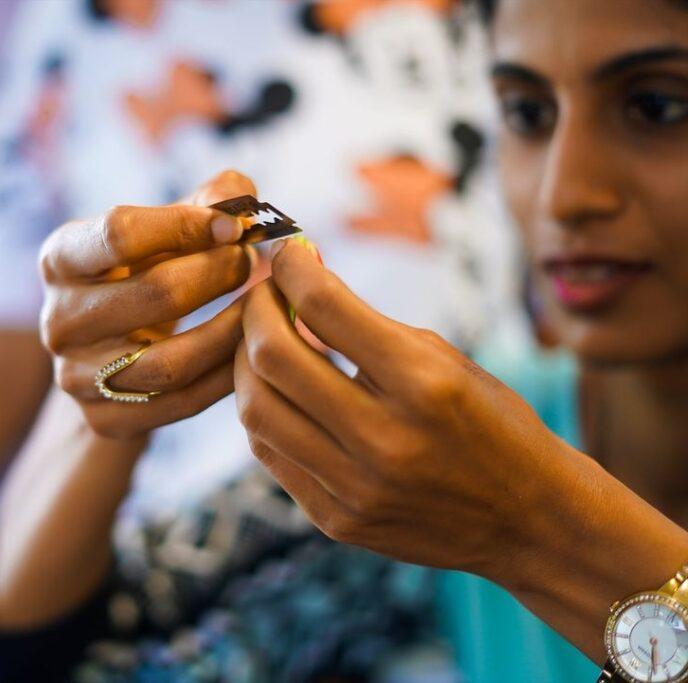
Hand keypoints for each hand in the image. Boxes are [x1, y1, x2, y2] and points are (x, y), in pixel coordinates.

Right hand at [40, 170, 255, 437]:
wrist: (112, 349)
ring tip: (262, 308)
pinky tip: (249, 352)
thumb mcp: (167, 227)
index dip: (187, 224)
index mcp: (60, 258)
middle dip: (219, 273)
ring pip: (171, 361)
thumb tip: (244, 202)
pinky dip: (226, 377)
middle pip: (156, 294)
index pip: (120, 232)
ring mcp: (75, 377)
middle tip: (251, 263)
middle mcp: (58, 320)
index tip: (235, 226)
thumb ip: (210, 200)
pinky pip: (181, 404)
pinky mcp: (103, 420)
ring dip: (231, 332)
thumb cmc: (148, 270)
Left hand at [234, 239, 578, 580]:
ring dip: (246, 364)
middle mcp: (385, 438)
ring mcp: (356, 487)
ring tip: (261, 343)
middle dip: (255, 310)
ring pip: (256, 410)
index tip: (287, 254)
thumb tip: (298, 281)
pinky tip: (277, 393)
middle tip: (264, 296)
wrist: (530, 522)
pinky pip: (270, 454)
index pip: (325, 306)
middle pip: (274, 357)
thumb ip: (369, 326)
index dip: (292, 268)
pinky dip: (264, 412)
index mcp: (423, 383)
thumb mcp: (445, 360)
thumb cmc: (492, 423)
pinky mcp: (337, 520)